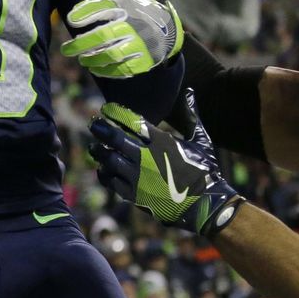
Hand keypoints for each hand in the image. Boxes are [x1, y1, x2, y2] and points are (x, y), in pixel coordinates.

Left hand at [61, 0, 182, 77]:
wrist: (166, 29)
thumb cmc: (134, 13)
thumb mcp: (119, 1)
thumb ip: (94, 6)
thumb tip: (70, 19)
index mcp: (128, 9)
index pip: (103, 10)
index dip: (86, 16)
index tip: (71, 23)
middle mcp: (135, 26)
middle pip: (104, 36)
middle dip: (81, 44)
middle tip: (66, 50)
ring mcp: (141, 44)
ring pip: (112, 55)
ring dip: (93, 60)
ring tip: (83, 61)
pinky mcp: (145, 61)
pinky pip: (123, 70)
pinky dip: (107, 72)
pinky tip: (96, 70)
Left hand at [89, 102, 242, 236]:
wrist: (205, 206)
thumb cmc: (203, 170)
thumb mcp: (200, 141)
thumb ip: (191, 115)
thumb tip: (189, 91)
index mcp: (162, 142)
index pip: (132, 122)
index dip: (116, 113)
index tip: (107, 108)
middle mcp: (147, 158)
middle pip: (116, 139)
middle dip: (102, 129)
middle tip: (94, 123)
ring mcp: (139, 178)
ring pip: (110, 160)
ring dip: (99, 151)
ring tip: (93, 146)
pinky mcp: (135, 196)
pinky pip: (112, 182)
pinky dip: (105, 173)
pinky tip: (103, 168)